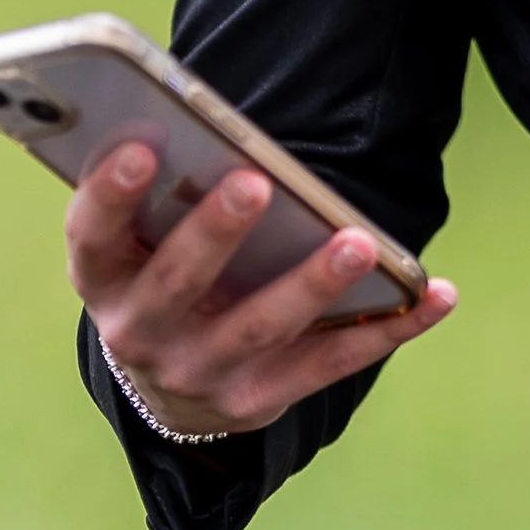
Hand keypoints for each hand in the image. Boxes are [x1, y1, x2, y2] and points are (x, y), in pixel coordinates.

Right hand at [66, 141, 456, 437]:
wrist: (171, 388)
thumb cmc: (166, 279)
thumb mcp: (142, 245)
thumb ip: (166, 199)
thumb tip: (210, 129)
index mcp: (106, 281)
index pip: (92, 238)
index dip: (109, 195)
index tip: (140, 148)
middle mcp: (141, 334)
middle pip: (176, 283)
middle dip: (214, 233)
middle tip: (254, 184)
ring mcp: (200, 373)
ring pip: (259, 327)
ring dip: (311, 284)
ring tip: (357, 242)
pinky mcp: (258, 400)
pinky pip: (332, 363)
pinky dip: (391, 328)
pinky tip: (437, 295)